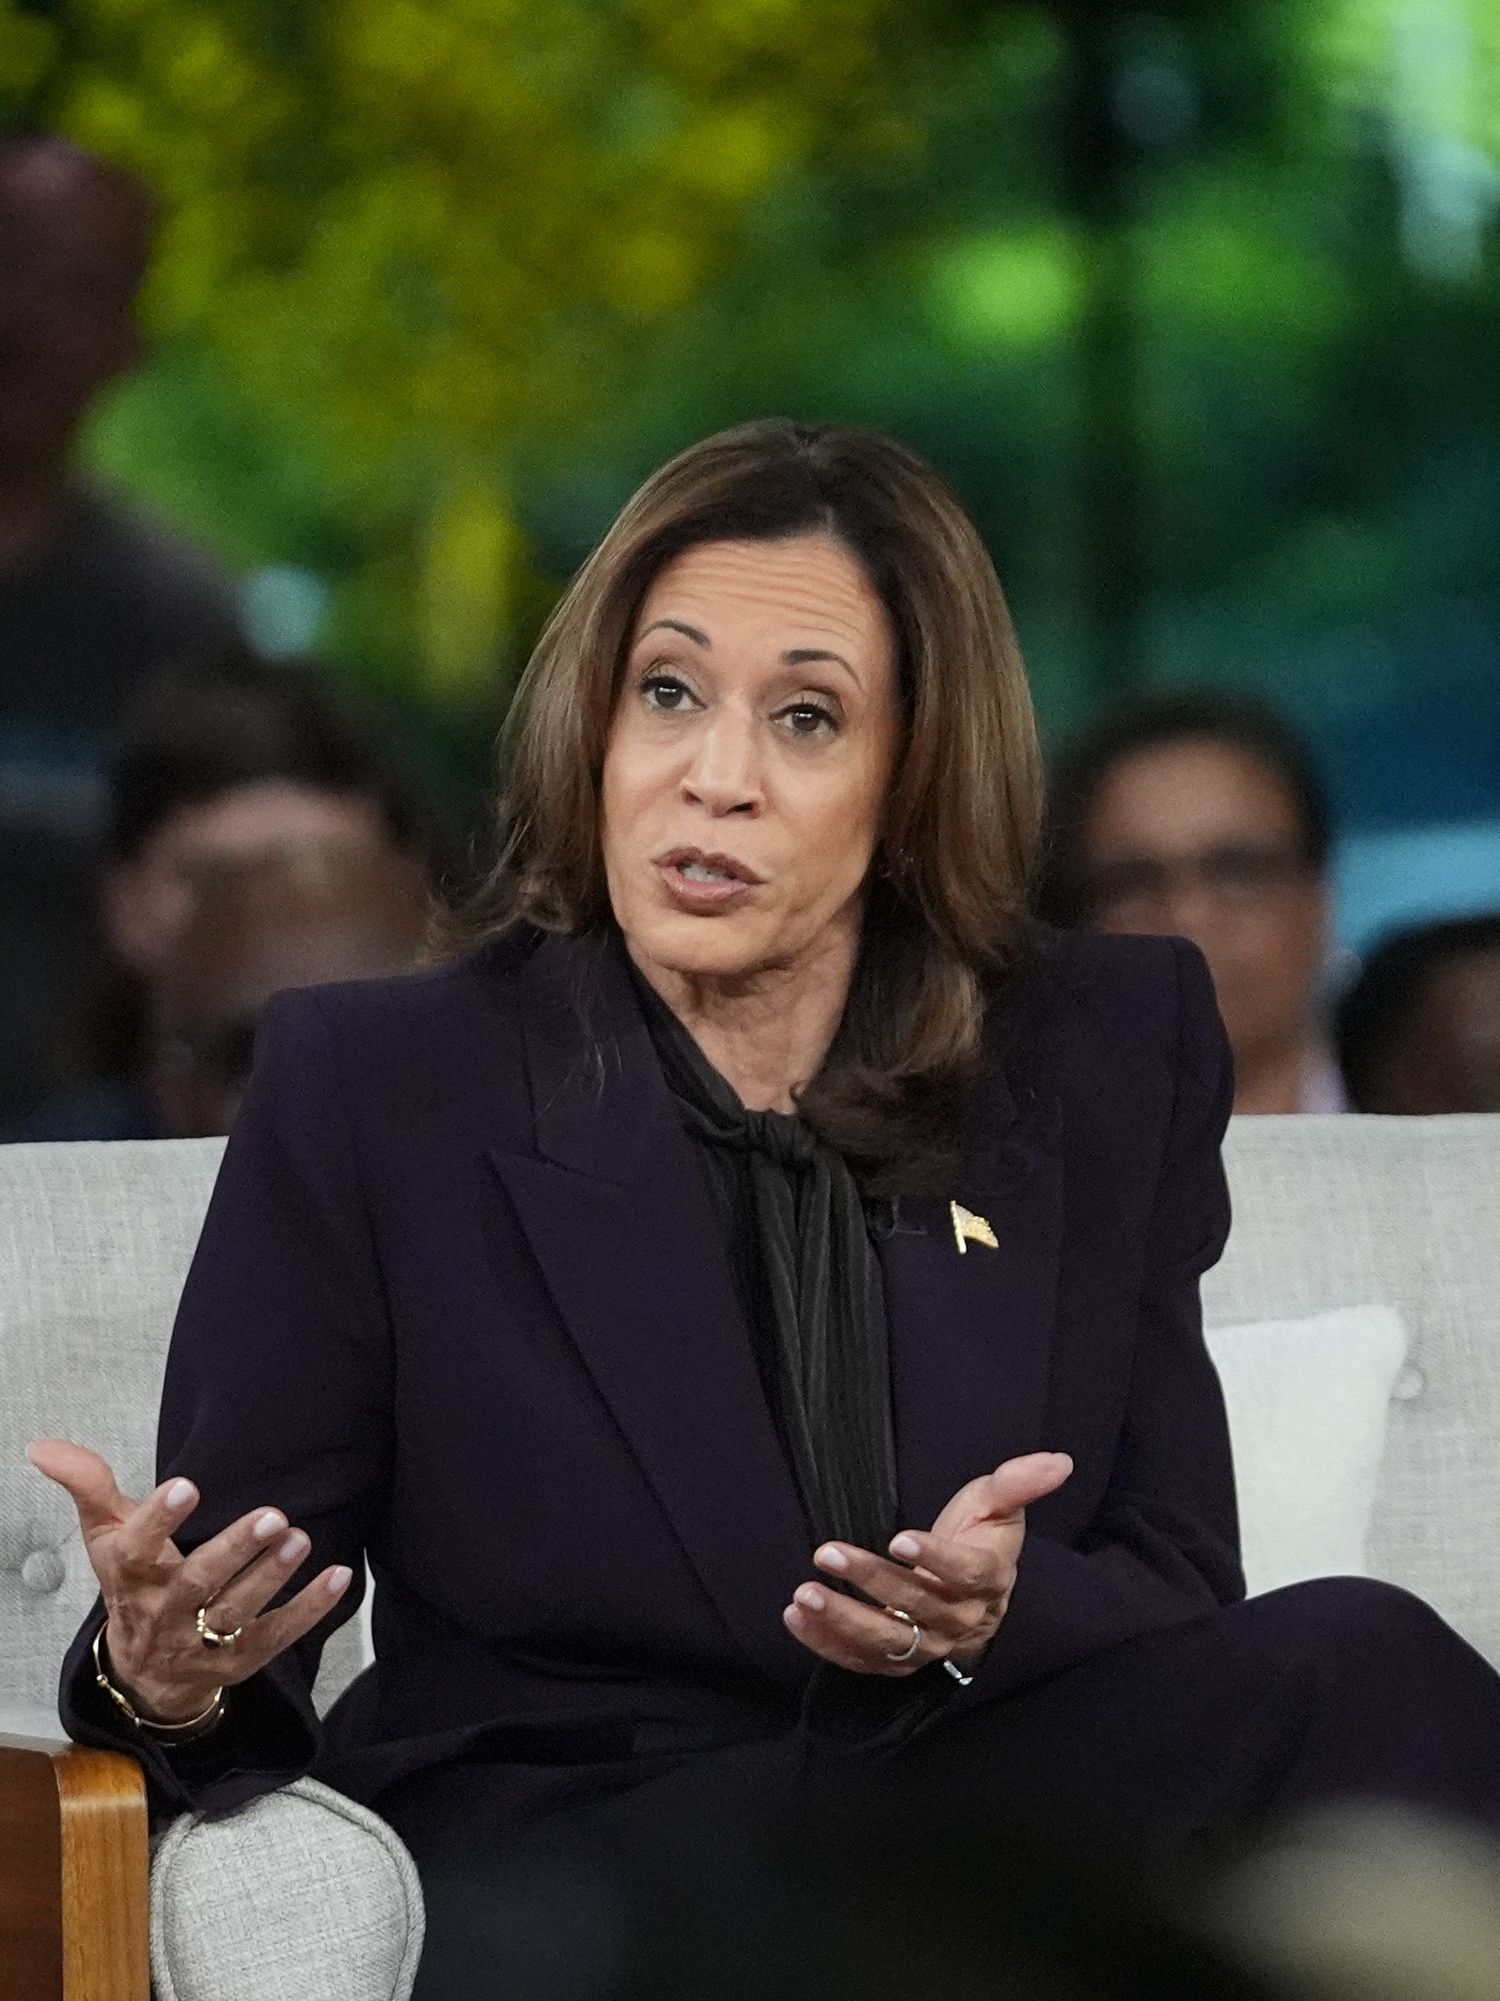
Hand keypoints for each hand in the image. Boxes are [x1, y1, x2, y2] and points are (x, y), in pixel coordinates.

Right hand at [27, 1438, 351, 1724]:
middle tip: (272, 1514)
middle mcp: (163, 1613)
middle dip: (233, 1551)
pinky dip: (309, 1610)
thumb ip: (87, 1484)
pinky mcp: (237, 1663)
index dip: (159, 1519)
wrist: (144, 1672)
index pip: (136, 1548)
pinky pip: (275, 1638)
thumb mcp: (105, 1534)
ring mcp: (200, 1643)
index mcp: (129, 1576)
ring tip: (300, 1538)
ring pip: (236, 1613)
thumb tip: (42, 1445)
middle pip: (196, 1584)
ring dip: (271, 1577)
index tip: (186, 1485)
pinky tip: (339, 1576)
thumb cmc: (133, 1583)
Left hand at [782, 1451, 1071, 1677]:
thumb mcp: (997, 1506)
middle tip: (828, 1553)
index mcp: (987, 1581)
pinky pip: (861, 1661)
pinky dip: (826, 1643)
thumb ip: (1018, 1483)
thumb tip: (1060, 1460)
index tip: (900, 1538)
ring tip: (804, 1594)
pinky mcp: (896, 1661)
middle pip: (917, 1607)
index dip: (936, 1560)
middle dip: (871, 1581)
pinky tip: (796, 1616)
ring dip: (842, 1620)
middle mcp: (958, 1621)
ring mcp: (926, 1647)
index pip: (966, 1575)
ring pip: (887, 1642)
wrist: (968, 1594)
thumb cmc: (979, 1539)